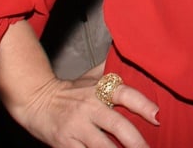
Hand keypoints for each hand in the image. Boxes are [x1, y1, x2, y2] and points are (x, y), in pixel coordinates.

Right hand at [12, 62, 158, 147]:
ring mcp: (77, 127)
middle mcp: (90, 107)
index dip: (143, 105)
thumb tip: (133, 53)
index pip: (125, 94)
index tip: (157, 116)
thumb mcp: (90, 77)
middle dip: (136, 141)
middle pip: (117, 125)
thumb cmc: (69, 91)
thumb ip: (111, 70)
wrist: (34, 101)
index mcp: (99, 90)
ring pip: (102, 146)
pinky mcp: (65, 144)